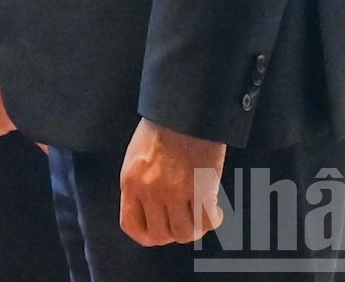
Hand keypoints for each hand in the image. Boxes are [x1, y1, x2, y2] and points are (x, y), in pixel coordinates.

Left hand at [119, 118, 226, 245]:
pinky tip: (214, 210)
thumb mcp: (136, 158)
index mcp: (130, 182)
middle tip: (182, 220)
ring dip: (194, 228)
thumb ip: (139, 186)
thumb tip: (150, 213)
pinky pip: (206, 222)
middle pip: (160, 235)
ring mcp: (176, 192)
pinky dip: (212, 220)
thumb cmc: (160, 129)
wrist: (185, 110)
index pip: (131, 226)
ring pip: (184, 233)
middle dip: (172, 233)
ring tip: (199, 215)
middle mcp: (150, 191)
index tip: (159, 229)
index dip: (148, 234)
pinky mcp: (200, 188)